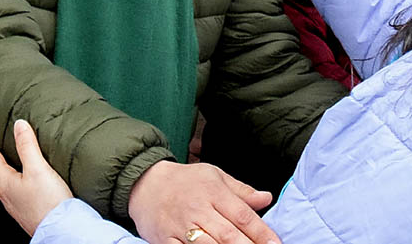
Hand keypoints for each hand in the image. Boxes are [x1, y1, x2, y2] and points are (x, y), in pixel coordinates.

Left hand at [0, 120, 71, 235]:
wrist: (60, 230)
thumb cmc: (50, 203)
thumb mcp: (38, 169)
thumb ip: (28, 146)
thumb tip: (19, 125)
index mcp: (5, 182)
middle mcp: (5, 194)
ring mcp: (12, 204)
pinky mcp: (22, 210)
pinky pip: (4, 191)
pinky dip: (0, 180)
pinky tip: (9, 183)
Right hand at [129, 161, 278, 243]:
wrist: (144, 183)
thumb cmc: (185, 181)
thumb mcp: (214, 176)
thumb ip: (241, 191)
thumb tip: (267, 198)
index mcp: (213, 191)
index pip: (243, 215)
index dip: (262, 233)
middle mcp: (198, 209)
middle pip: (228, 235)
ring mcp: (180, 227)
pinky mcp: (165, 240)